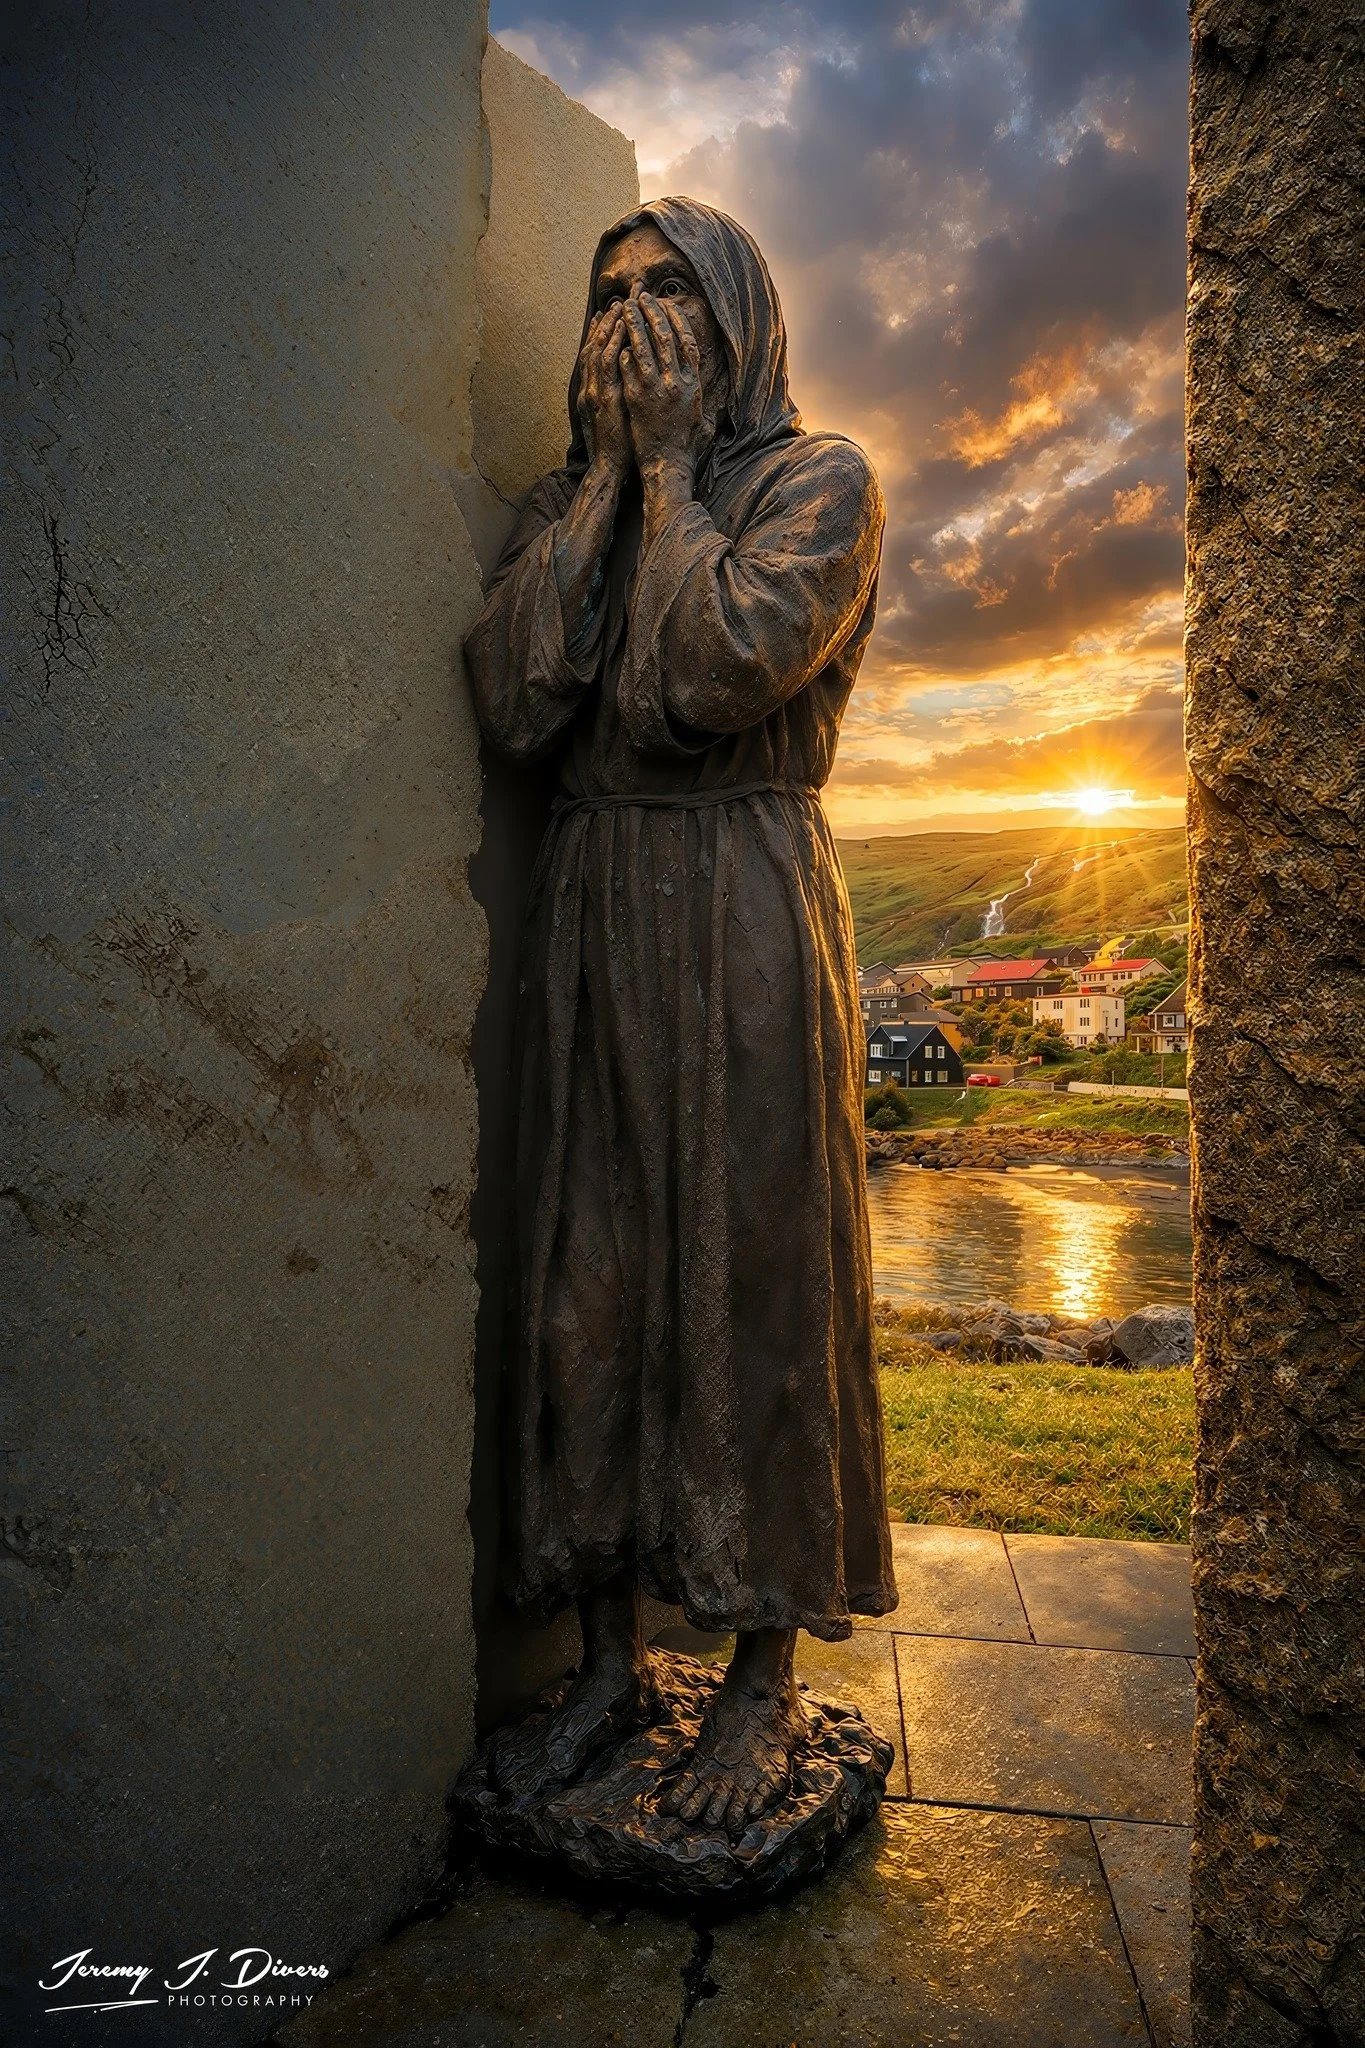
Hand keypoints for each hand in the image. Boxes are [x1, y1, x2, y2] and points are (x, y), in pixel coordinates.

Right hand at [575, 307, 629, 479]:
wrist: (610, 466)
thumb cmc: (620, 441)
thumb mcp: (618, 409)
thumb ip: (620, 387)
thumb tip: (632, 368)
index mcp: (594, 386)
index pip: (598, 349)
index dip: (606, 326)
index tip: (616, 306)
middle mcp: (591, 385)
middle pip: (597, 343)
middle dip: (610, 318)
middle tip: (623, 295)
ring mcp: (595, 392)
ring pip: (599, 349)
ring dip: (610, 325)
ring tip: (623, 305)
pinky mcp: (603, 401)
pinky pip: (607, 367)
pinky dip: (612, 346)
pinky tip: (622, 330)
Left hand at [620, 294, 703, 479]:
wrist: (666, 463)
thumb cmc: (681, 440)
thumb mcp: (696, 409)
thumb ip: (693, 385)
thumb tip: (693, 365)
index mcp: (692, 382)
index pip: (686, 340)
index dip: (675, 318)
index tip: (665, 303)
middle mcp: (676, 382)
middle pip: (664, 336)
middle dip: (651, 311)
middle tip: (641, 296)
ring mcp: (655, 389)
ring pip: (643, 346)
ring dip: (632, 323)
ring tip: (624, 307)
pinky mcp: (635, 398)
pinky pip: (627, 366)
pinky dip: (622, 349)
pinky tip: (616, 337)